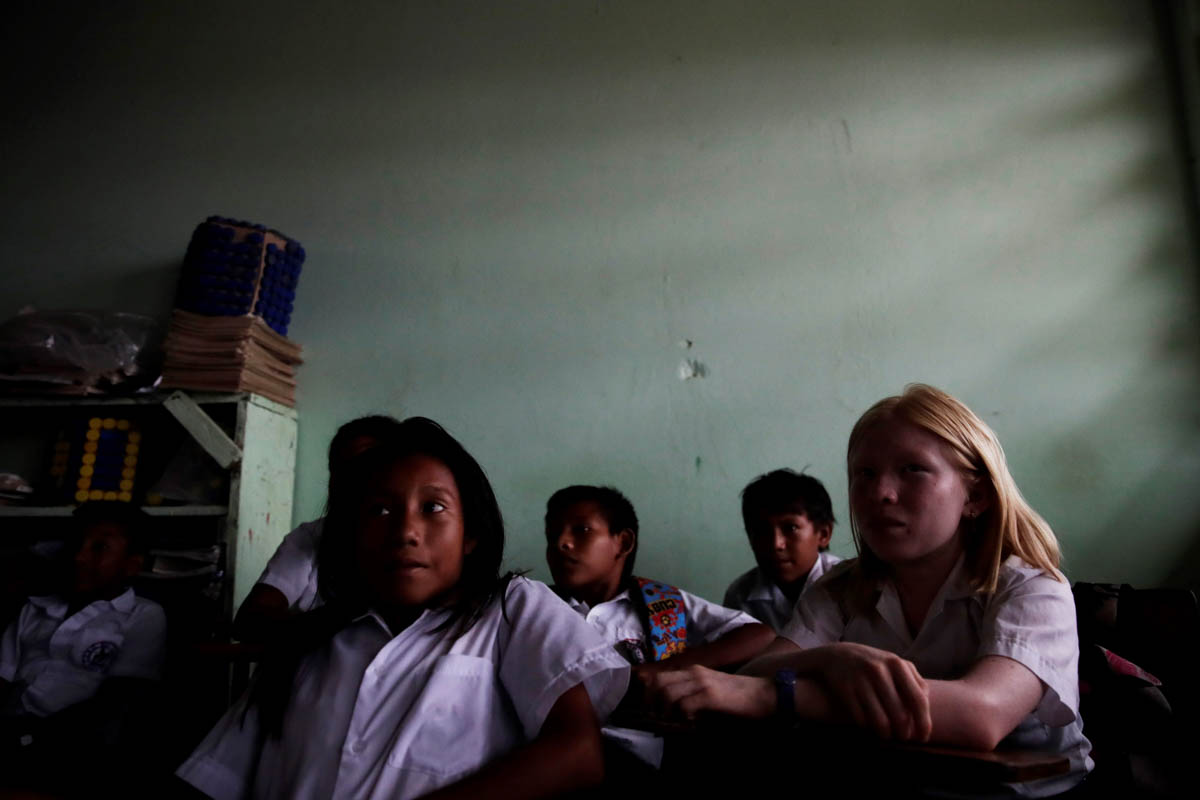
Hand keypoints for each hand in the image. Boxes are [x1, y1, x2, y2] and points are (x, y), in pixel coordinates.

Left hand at [646, 664, 773, 720]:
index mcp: (694, 671)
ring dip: (664, 711)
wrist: (765, 694)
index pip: (660, 677)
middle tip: (655, 718)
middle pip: (658, 682)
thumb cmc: (740, 696)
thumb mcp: (712, 692)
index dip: (649, 694)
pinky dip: (681, 716)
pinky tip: (689, 723)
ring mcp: (702, 682)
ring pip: (667, 693)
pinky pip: (684, 705)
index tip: (649, 710)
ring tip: (671, 722)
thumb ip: (693, 696)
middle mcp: (694, 673)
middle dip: (650, 702)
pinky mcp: (710, 695)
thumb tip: (673, 712)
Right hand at [815, 643, 930, 740]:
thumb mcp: (896, 665)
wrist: (836, 655)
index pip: (918, 700)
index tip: (923, 738)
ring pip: (880, 722)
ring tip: (887, 735)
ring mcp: (860, 680)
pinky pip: (861, 720)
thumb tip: (926, 713)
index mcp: (897, 664)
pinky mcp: (844, 689)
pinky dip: (868, 728)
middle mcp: (879, 671)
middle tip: (902, 738)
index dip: (924, 724)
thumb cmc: (874, 664)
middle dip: (904, 734)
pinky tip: (869, 726)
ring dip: (886, 735)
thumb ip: (916, 683)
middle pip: (900, 716)